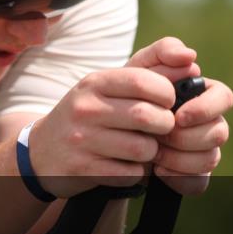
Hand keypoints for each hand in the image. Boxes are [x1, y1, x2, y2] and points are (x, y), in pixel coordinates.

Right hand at [29, 50, 181, 197]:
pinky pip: (130, 173)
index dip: (167, 93)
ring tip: (143, 148)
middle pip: (148, 116)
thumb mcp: (108, 86)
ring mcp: (81, 139)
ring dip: (151, 152)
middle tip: (161, 129)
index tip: (166, 102)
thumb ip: (151, 69)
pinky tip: (127, 165)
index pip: (144, 81)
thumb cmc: (88, 114)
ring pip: (143, 149)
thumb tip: (190, 60)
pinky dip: (137, 173)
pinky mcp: (82, 168)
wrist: (42, 151)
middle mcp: (85, 108)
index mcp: (94, 83)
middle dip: (164, 126)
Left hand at [127, 37, 232, 195]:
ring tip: (154, 152)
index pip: (224, 97)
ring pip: (210, 158)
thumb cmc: (124, 94)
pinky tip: (158, 170)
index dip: (206, 109)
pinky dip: (178, 177)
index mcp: (201, 93)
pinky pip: (199, 182)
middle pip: (220, 131)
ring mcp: (201, 149)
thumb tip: (190, 56)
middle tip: (160, 136)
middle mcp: (206, 121)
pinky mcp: (192, 174)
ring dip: (179, 156)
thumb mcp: (137, 69)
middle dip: (188, 137)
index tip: (179, 116)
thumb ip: (161, 53)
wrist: (105, 130)